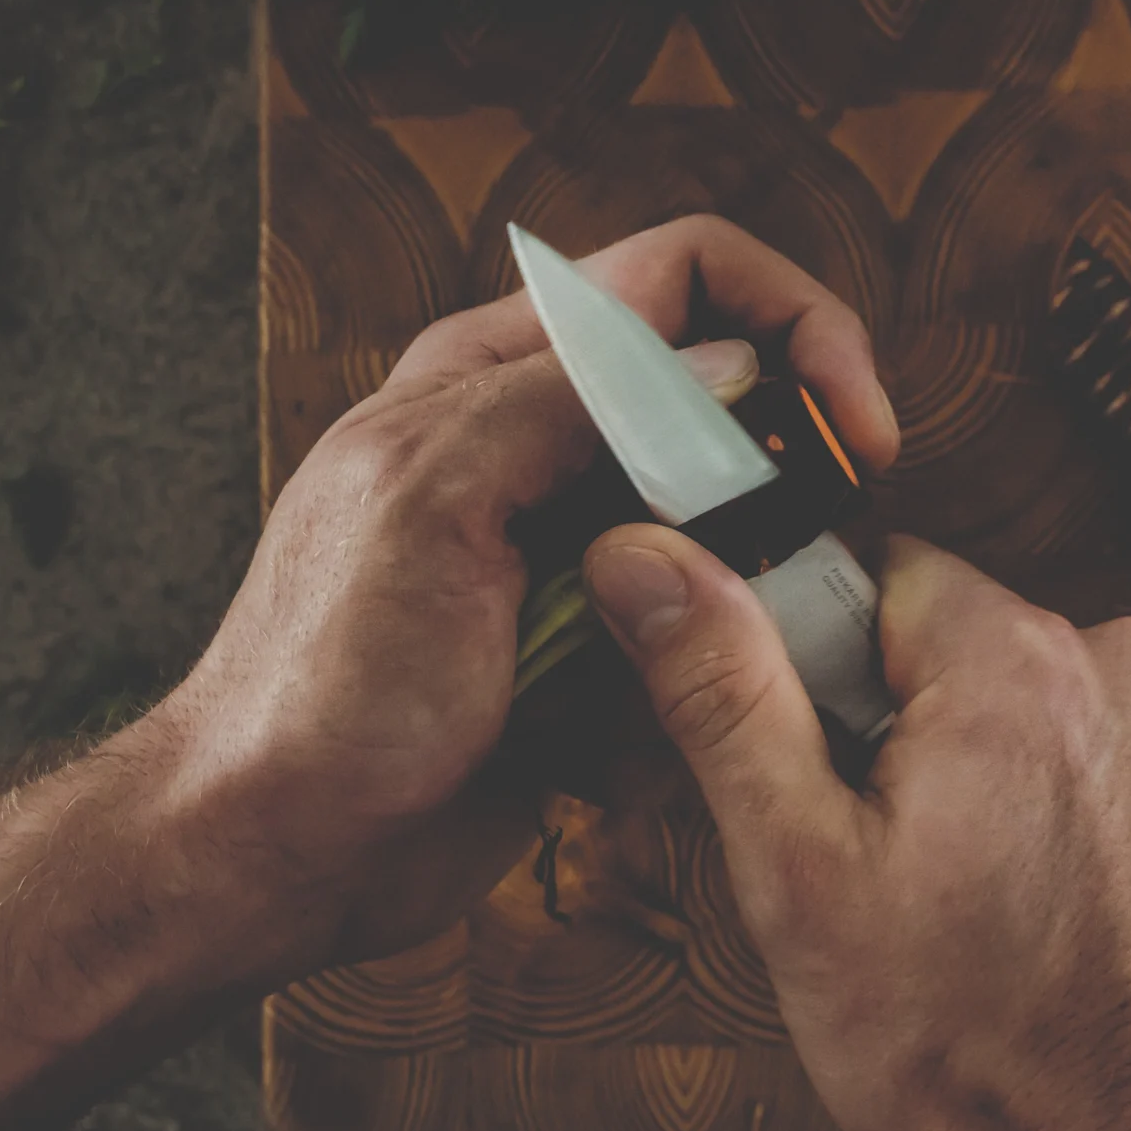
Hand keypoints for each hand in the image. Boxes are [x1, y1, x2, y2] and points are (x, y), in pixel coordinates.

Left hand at [158, 217, 896, 980]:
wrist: (275, 853)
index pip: (683, 277)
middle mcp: (541, 447)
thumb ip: (570, 404)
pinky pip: (691, 646)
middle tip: (794, 569)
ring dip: (727, 615)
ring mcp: (569, 554)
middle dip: (776, 488)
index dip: (792, 322)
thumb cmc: (319, 683)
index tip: (855, 420)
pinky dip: (682, 700)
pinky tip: (611, 756)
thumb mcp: (436, 502)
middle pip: (724, 406)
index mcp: (493, 376)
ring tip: (670, 685)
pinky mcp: (588, 651)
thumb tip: (726, 360)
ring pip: (722, 540)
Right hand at [581, 529, 1130, 1130]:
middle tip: (906, 874)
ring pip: (1053, 708)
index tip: (838, 783)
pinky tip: (1065, 920)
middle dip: (923, 737)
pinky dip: (1093, 821)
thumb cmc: (975, 1059)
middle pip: (971, 648)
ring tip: (994, 913)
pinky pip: (1130, 765)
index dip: (831, 686)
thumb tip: (648, 565)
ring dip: (1013, 780)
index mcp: (1019, 664)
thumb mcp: (801, 875)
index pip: (879, 583)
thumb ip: (723, 691)